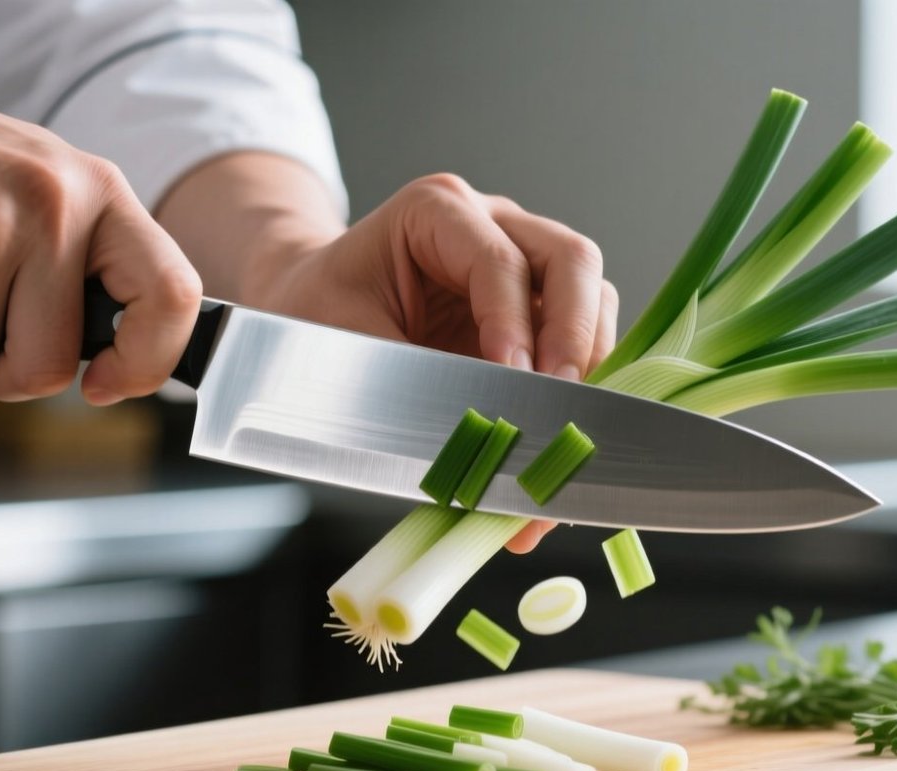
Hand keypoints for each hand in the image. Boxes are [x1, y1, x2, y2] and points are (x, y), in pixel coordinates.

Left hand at [243, 173, 618, 551]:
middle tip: (564, 400)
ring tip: (565, 426)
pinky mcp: (534, 309)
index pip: (499, 260)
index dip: (513, 324)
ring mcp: (522, 262)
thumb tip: (471, 429)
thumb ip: (409, 378)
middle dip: (575, 334)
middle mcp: (492, 224)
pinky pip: (581, 336)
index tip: (515, 379)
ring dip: (589, 363)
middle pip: (570, 259)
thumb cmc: (314, 313)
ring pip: (591, 294)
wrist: (304, 309)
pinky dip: (580, 383)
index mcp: (436, 212)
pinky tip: (559, 432)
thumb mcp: (343, 344)